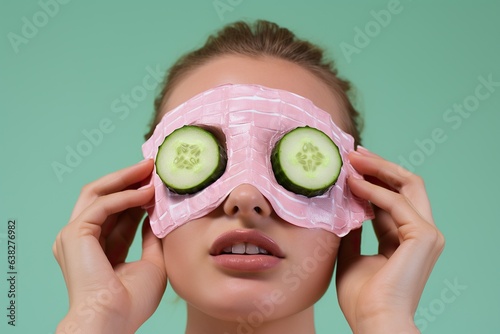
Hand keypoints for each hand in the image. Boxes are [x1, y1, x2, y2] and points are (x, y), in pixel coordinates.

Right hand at [53, 160, 166, 333]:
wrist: (114, 319)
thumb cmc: (132, 301)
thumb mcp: (152, 263)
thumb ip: (151, 238)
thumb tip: (157, 218)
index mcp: (97, 248)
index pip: (117, 212)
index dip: (137, 195)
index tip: (158, 182)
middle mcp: (82, 239)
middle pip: (104, 196)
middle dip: (129, 180)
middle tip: (152, 167)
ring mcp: (74, 235)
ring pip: (97, 193)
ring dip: (125, 179)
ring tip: (150, 169)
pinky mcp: (75, 233)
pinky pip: (102, 204)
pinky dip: (125, 195)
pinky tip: (146, 193)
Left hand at [336, 147, 444, 333]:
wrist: (373, 321)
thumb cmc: (361, 297)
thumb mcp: (351, 255)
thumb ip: (352, 230)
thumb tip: (342, 207)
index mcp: (404, 238)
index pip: (391, 198)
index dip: (372, 179)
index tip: (350, 165)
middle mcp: (420, 232)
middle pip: (405, 185)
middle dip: (379, 166)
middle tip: (353, 153)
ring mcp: (426, 234)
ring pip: (408, 185)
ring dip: (378, 169)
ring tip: (351, 160)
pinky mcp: (424, 237)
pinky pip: (397, 203)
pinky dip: (374, 191)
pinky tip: (353, 184)